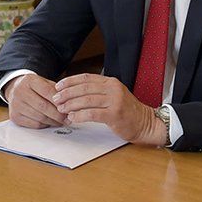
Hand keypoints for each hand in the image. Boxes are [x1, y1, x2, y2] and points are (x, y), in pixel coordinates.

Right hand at [4, 73, 66, 128]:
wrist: (15, 90)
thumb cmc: (33, 88)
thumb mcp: (44, 82)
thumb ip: (55, 90)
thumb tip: (69, 103)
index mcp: (28, 80)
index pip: (47, 91)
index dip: (59, 101)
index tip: (69, 107)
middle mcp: (19, 91)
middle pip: (43, 106)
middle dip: (58, 114)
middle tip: (68, 118)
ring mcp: (15, 105)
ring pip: (40, 117)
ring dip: (53, 121)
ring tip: (61, 121)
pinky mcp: (15, 117)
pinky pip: (35, 124)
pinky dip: (45, 125)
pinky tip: (50, 122)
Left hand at [52, 73, 166, 144]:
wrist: (146, 124)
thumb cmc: (127, 111)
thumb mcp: (113, 95)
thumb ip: (97, 91)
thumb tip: (73, 91)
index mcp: (111, 82)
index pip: (86, 78)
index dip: (69, 81)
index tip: (57, 86)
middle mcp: (113, 89)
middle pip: (84, 88)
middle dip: (67, 93)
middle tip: (56, 99)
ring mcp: (115, 101)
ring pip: (86, 100)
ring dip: (70, 104)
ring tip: (61, 109)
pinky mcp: (115, 114)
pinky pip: (92, 113)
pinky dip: (79, 115)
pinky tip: (72, 117)